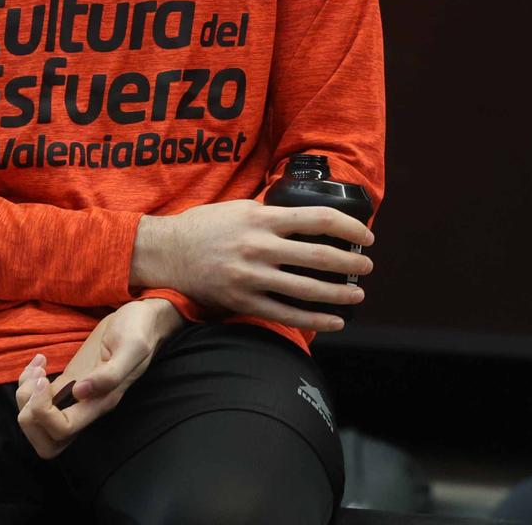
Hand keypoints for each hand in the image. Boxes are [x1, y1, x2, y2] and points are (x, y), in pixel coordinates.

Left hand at [15, 298, 180, 458]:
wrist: (144, 319)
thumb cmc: (140, 330)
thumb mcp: (132, 347)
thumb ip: (111, 373)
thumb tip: (81, 392)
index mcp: (101, 403)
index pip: (62, 430)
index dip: (43, 413)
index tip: (44, 382)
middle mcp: (86, 406)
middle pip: (47, 442)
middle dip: (29, 417)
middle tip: (35, 383)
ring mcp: (76, 396)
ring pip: (38, 424)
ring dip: (24, 399)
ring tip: (37, 368)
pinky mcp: (70, 381)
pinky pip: (38, 399)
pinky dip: (27, 384)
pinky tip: (39, 361)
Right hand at [130, 199, 374, 331]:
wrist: (164, 252)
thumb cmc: (205, 226)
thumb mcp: (241, 208)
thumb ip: (273, 214)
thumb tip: (310, 220)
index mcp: (263, 218)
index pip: (319, 219)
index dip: (349, 227)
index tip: (366, 236)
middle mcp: (259, 247)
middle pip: (319, 256)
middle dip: (350, 264)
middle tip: (367, 267)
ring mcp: (250, 276)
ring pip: (306, 289)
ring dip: (339, 294)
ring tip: (357, 295)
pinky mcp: (241, 301)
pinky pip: (285, 314)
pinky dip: (314, 320)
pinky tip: (334, 322)